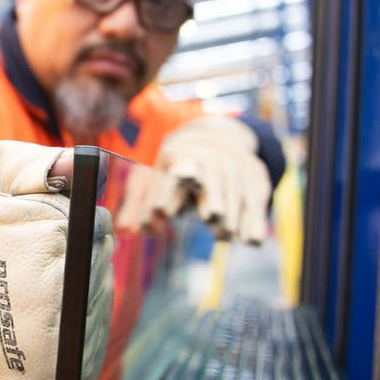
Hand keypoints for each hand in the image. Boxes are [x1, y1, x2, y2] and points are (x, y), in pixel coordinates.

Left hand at [117, 116, 270, 243]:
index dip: (166, 196)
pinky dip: (254, 219)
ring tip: (223, 236)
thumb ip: (139, 207)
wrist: (215, 139)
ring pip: (236, 191)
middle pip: (211, 179)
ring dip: (231, 214)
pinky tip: (252, 241)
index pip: (172, 178)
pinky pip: (257, 197)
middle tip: (211, 216)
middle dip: (212, 196)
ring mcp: (234, 165)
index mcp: (177, 157)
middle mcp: (208, 158)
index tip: (159, 211)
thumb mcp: (154, 180)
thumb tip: (123, 229)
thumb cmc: (176, 168)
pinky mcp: (255, 173)